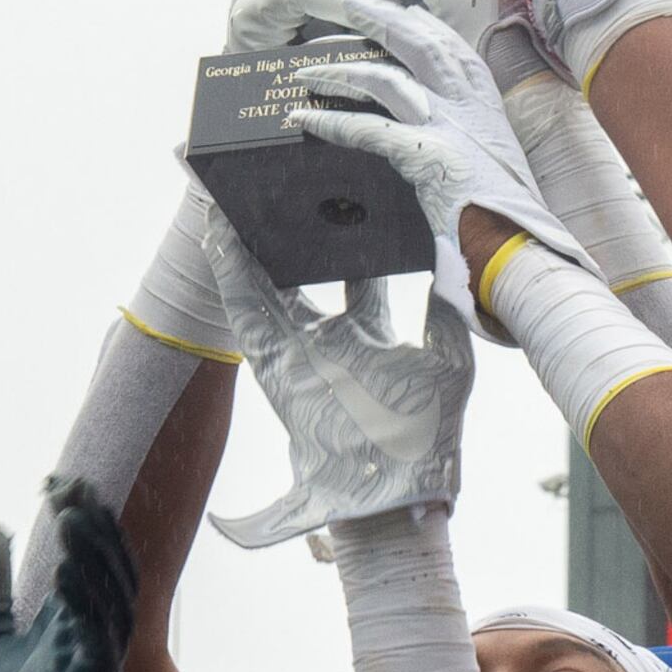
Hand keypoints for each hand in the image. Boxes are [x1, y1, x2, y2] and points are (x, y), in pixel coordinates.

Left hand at [0, 482, 137, 671]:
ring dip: (93, 557)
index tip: (59, 484)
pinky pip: (98, 641)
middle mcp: (91, 646)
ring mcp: (96, 670)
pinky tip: (66, 570)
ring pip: (111, 602)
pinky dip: (83, 603)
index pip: (89, 566)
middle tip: (75, 488)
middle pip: (109, 576)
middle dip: (95, 531)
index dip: (81, 525)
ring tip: (73, 516)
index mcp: (69, 631)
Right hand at [198, 206, 475, 549]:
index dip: (351, 239)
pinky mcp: (271, 363)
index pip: (357, 275)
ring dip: (249, 240)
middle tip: (283, 187)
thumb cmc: (429, 434)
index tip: (351, 199)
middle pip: (302, 271)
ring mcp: (296, 350)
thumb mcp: (449, 358)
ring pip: (265, 283)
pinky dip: (231, 270)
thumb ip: (445, 308)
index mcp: (370, 336)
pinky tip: (220, 231)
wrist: (399, 485)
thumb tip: (451, 262)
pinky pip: (246, 309)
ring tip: (238, 193)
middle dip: (289, 231)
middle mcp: (328, 339)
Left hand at [267, 0, 590, 318]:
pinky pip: (368, 130)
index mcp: (491, 116)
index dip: (431, 29)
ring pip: (386, 79)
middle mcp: (471, 113)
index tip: (408, 11)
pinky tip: (304, 118)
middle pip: (423, 47)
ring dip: (340, 69)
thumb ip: (477, 161)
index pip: (460, 54)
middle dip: (384, 20)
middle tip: (351, 5)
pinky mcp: (426, 157)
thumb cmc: (515, 228)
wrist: (525, 252)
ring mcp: (449, 131)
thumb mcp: (501, 179)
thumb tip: (458, 171)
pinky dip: (332, 122)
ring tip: (305, 68)